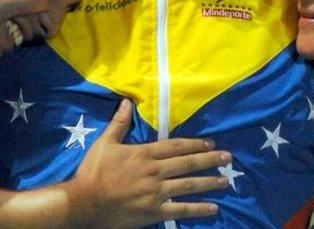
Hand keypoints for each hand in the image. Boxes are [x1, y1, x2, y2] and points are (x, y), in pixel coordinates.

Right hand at [66, 99, 229, 226]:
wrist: (85, 202)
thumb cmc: (94, 172)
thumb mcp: (105, 143)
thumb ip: (119, 123)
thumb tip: (127, 101)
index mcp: (145, 154)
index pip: (176, 146)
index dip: (195, 144)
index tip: (211, 143)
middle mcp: (155, 172)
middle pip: (188, 164)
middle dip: (210, 160)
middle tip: (228, 158)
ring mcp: (157, 193)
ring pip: (189, 185)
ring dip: (209, 182)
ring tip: (225, 180)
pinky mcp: (155, 211)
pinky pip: (181, 210)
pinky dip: (198, 209)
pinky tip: (213, 208)